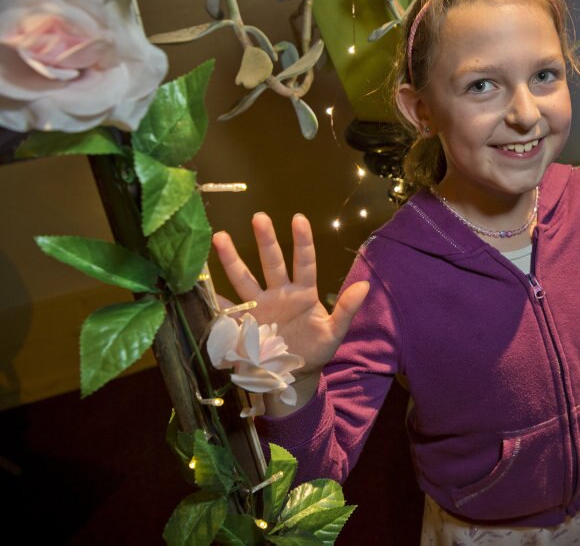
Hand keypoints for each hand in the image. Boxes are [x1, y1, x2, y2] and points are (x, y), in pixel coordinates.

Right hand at [212, 212, 368, 383]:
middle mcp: (279, 293)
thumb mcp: (334, 332)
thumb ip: (347, 309)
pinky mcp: (242, 323)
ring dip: (231, 260)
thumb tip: (365, 286)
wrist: (293, 376)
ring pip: (244, 278)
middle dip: (266, 240)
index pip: (304, 262)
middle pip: (272, 262)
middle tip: (259, 217)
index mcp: (303, 293)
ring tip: (220, 238)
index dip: (302, 241)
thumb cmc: (315, 350)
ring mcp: (258, 306)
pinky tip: (200, 286)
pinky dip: (213, 299)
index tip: (298, 218)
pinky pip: (226, 309)